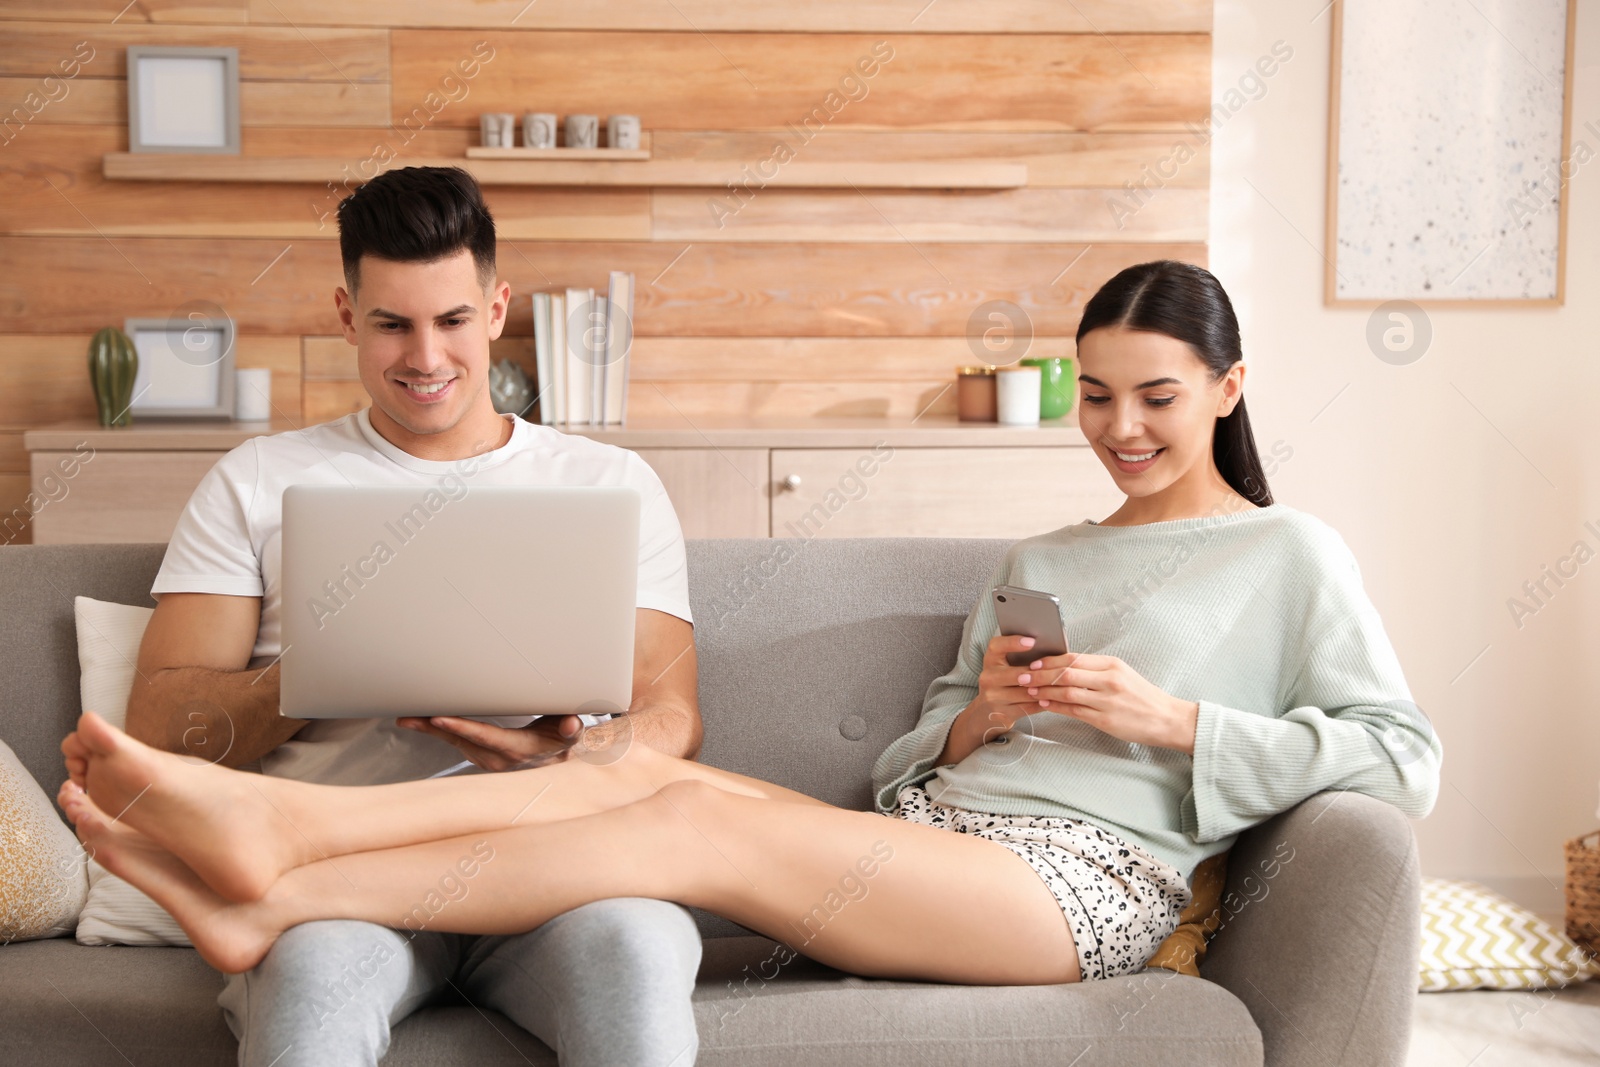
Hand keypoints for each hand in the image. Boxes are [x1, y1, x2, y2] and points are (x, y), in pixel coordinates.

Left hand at [396, 714, 584, 771]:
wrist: (556, 764)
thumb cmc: (560, 741)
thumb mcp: (570, 735)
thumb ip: (571, 729)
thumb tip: (571, 724)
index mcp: (519, 749)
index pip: (487, 736)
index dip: (462, 728)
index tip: (439, 719)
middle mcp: (498, 758)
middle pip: (461, 740)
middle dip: (434, 728)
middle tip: (409, 717)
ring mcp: (486, 759)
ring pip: (453, 742)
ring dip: (429, 730)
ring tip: (406, 717)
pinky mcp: (479, 755)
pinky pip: (454, 742)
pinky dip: (437, 731)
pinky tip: (419, 721)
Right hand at [961, 634, 1062, 742]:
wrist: (986, 709)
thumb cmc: (1004, 680)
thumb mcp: (1005, 665)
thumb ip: (1020, 656)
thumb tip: (1048, 648)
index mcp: (990, 659)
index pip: (997, 646)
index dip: (1013, 642)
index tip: (1032, 641)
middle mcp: (988, 677)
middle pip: (1016, 674)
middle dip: (1038, 674)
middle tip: (1058, 670)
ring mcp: (993, 697)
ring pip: (1026, 692)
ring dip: (1044, 689)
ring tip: (1061, 684)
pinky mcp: (1002, 713)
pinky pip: (1029, 707)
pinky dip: (1043, 702)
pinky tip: (1054, 698)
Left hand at [1018, 650, 1198, 753]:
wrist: (1167, 719)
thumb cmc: (1142, 696)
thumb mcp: (1122, 674)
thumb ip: (1095, 669)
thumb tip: (1065, 665)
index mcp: (1112, 665)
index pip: (1073, 658)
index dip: (1050, 660)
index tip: (1034, 662)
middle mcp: (1108, 681)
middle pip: (1066, 673)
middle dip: (1040, 674)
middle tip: (1022, 675)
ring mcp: (1106, 701)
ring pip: (1066, 693)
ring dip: (1044, 691)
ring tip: (1029, 690)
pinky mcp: (1105, 720)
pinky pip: (1073, 711)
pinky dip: (1056, 707)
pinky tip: (1044, 705)